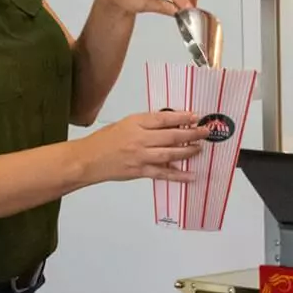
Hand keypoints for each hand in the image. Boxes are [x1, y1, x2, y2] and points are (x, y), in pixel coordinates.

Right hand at [78, 110, 210, 183]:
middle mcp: (139, 139)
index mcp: (135, 123)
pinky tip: (190, 175)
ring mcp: (141, 156)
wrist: (88, 159)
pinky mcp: (140, 171)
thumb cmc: (103, 141)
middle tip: (204, 132)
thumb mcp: (124, 124)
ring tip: (199, 148)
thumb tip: (168, 125)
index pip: (164, 118)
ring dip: (188, 151)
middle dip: (191, 133)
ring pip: (171, 153)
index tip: (195, 116)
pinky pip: (163, 173)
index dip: (182, 117)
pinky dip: (178, 175)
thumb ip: (145, 124)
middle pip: (171, 135)